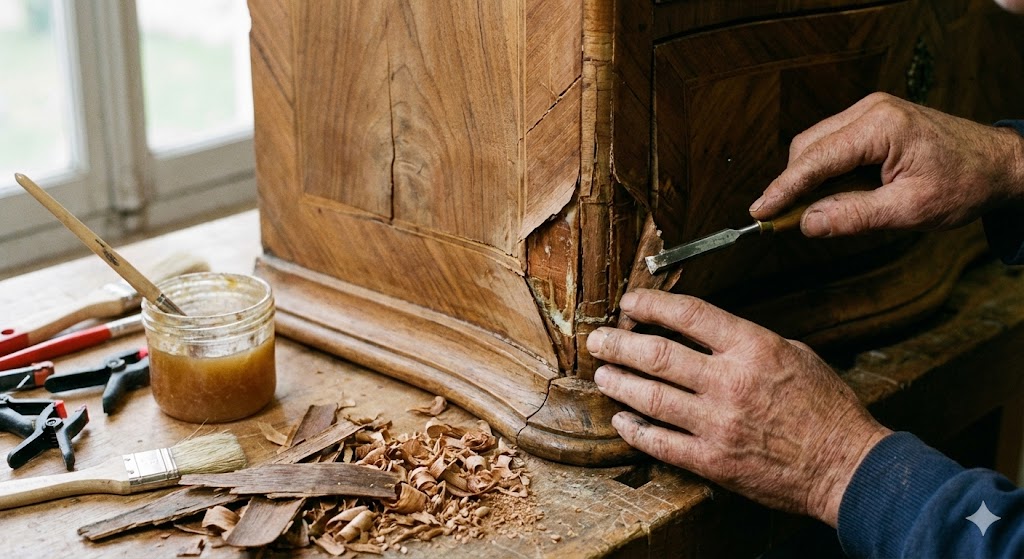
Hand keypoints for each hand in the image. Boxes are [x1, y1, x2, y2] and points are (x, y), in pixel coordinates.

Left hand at [586, 289, 890, 526]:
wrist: (846, 465)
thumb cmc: (825, 408)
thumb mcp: (794, 354)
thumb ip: (746, 341)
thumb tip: (706, 331)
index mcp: (752, 348)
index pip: (688, 315)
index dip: (650, 304)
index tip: (629, 302)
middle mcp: (730, 382)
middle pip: (657, 355)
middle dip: (618, 345)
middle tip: (598, 341)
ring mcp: (717, 424)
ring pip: (651, 397)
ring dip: (619, 383)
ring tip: (602, 375)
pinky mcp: (713, 461)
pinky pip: (661, 442)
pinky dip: (635, 429)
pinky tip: (622, 419)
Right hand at [749, 92, 1023, 236]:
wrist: (1001, 164)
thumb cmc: (964, 184)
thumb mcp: (909, 211)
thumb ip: (854, 217)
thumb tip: (806, 224)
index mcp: (881, 128)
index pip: (815, 160)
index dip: (783, 188)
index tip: (758, 211)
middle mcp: (872, 110)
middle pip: (808, 146)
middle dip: (792, 183)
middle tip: (783, 221)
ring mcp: (872, 110)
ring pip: (816, 143)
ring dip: (808, 177)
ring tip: (813, 211)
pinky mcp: (874, 118)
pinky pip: (833, 142)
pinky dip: (824, 169)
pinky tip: (832, 194)